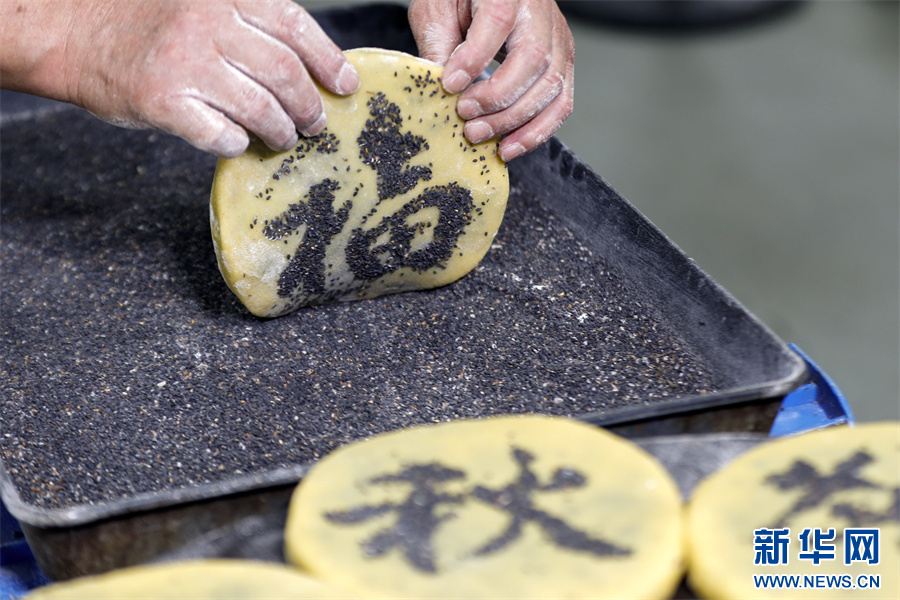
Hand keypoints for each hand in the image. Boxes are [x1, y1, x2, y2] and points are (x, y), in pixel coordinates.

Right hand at [1, 0, 359, 156]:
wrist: (72, 33)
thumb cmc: (147, 24)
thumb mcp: (199, 4)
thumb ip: (247, 24)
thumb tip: (310, 67)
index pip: (293, 25)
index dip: (328, 59)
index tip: (346, 86)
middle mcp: (207, 24)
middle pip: (284, 72)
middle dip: (309, 106)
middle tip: (315, 124)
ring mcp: (185, 64)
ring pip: (260, 108)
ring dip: (282, 131)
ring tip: (285, 139)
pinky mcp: (163, 102)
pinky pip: (220, 134)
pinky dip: (239, 144)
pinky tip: (240, 143)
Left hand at [408, 0, 574, 161]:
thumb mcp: (438, 10)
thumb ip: (438, 45)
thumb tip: (439, 92)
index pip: (497, 21)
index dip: (474, 58)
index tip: (450, 84)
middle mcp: (540, 11)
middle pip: (534, 58)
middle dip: (498, 98)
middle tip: (465, 116)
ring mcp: (557, 38)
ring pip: (552, 86)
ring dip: (515, 121)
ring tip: (480, 134)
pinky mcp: (562, 62)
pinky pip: (561, 103)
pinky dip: (537, 131)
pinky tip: (509, 146)